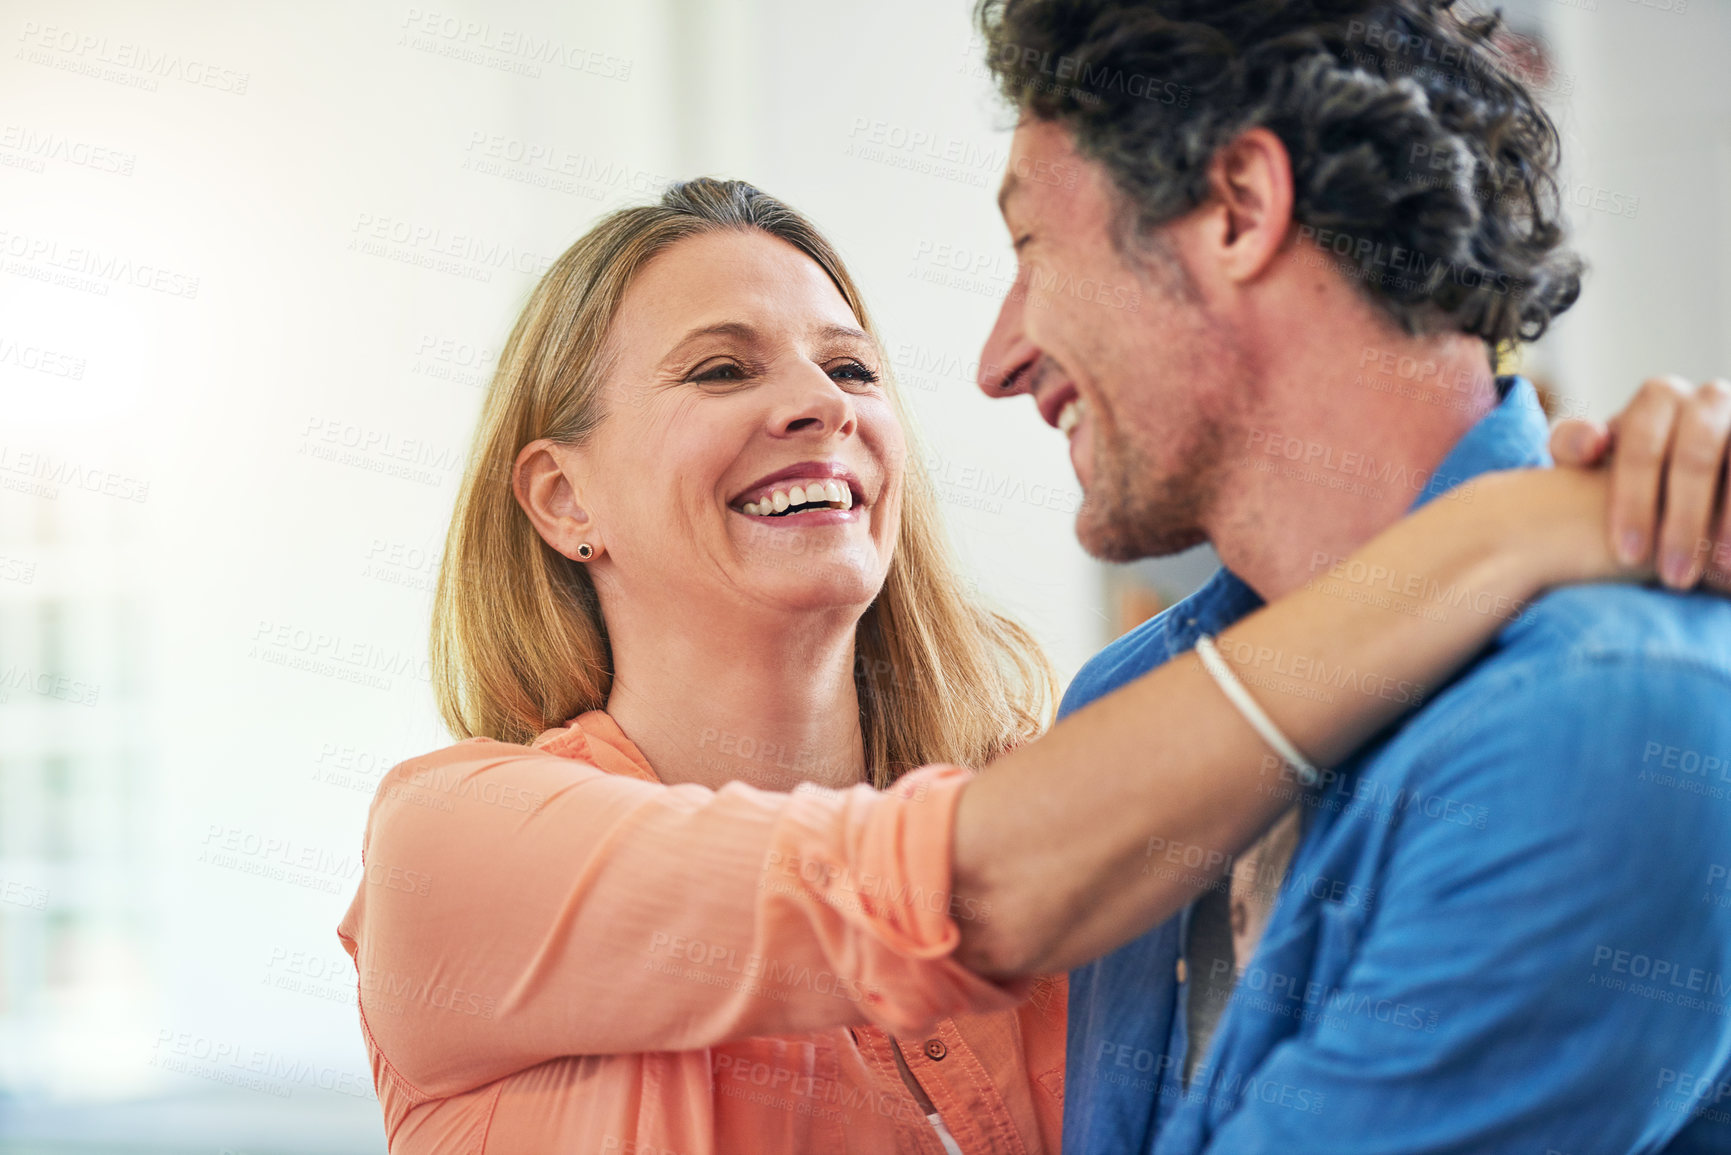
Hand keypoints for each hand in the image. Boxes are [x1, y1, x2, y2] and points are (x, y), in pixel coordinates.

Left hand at [1550, 376, 1730, 590]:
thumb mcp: (1597, 456)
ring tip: (1716, 574)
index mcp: (1660, 398)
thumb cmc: (1633, 472)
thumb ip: (1573, 444)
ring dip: (1725, 523)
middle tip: (1672, 577)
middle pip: (1695, 457)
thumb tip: (1590, 446)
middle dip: (1682, 520)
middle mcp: (1710, 400)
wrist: (1687, 477)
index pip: (1641, 440)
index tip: (1627, 555)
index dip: (1634, 500)